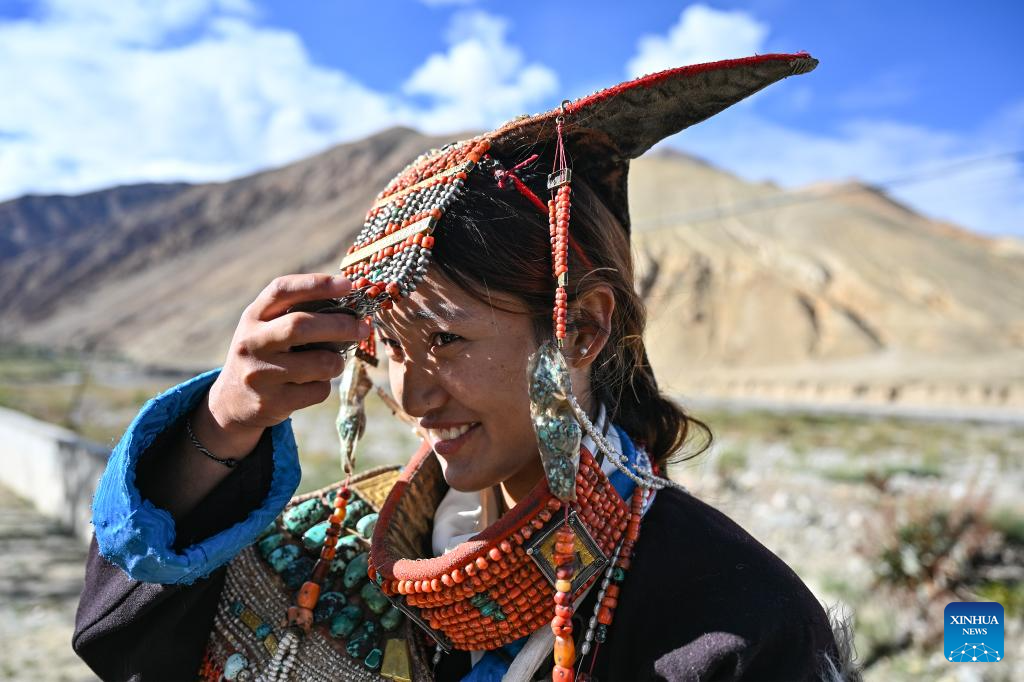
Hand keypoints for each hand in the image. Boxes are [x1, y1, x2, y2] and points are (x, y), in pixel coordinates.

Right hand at [194, 273, 370, 457]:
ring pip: (319, 363)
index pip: (282, 290)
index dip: (316, 284)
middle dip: (340, 325)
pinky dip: (324, 386)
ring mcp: (260, 374)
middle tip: (363, 328)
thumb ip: (297, 312)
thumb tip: (350, 302)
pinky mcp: (272, 402)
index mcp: (253, 316)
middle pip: (301, 326)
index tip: (347, 284)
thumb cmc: (265, 355)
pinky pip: (318, 391)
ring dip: (337, 362)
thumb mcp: (267, 328)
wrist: (232, 402)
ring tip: (333, 363)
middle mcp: (251, 342)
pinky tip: (312, 385)